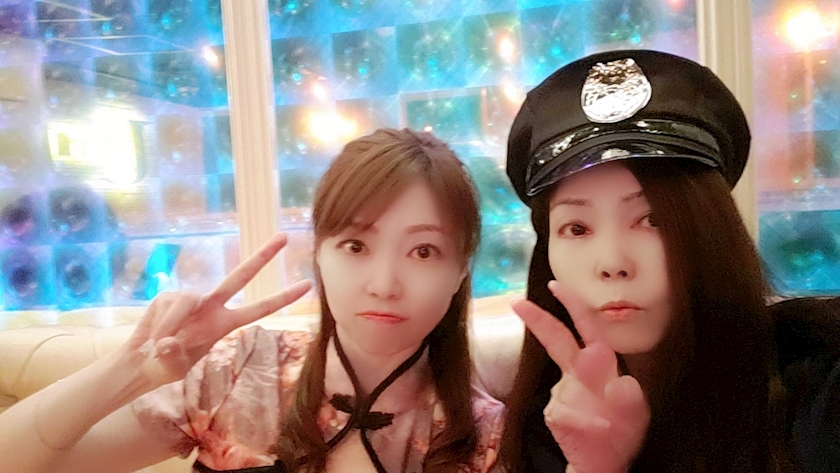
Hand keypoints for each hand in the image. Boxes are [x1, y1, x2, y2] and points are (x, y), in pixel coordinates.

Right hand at [125, 233, 311, 387]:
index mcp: (224, 324)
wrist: (140, 361)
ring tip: (161, 347)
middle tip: (283, 236)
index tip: (308, 284)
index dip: (283, 298)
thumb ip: (174, 358)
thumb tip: (168, 343)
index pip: (259, 310)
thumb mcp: (174, 369)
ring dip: (172, 326)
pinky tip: (152, 338)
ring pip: (186, 301)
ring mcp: (190, 299)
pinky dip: (159, 327)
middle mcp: (211, 306)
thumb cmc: (164, 367)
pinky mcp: (168, 296)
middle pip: (239, 277)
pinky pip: (166, 308)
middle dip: (262, 256)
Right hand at [512, 281, 648, 472]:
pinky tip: (600, 431)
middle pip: (556, 340)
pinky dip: (587, 424)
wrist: (606, 461)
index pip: (585, 327)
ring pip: (564, 388)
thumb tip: (622, 381)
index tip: (555, 285)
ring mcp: (563, 394)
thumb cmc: (621, 429)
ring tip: (607, 426)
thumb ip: (631, 396)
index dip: (572, 305)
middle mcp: (577, 374)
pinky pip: (568, 415)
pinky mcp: (556, 415)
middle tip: (518, 303)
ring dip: (584, 406)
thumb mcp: (636, 412)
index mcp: (597, 364)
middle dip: (538, 320)